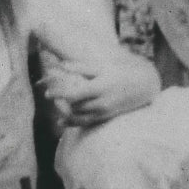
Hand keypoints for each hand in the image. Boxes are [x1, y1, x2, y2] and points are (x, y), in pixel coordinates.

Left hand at [38, 47, 159, 127]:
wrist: (142, 86)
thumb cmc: (119, 72)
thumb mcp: (101, 66)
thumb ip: (81, 67)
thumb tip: (62, 65)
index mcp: (99, 87)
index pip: (74, 94)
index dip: (58, 94)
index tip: (47, 92)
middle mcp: (101, 102)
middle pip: (73, 106)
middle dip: (58, 102)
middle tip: (46, 93)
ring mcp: (104, 112)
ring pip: (79, 117)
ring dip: (64, 113)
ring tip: (53, 106)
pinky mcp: (105, 117)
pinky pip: (86, 123)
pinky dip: (73, 123)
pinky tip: (61, 122)